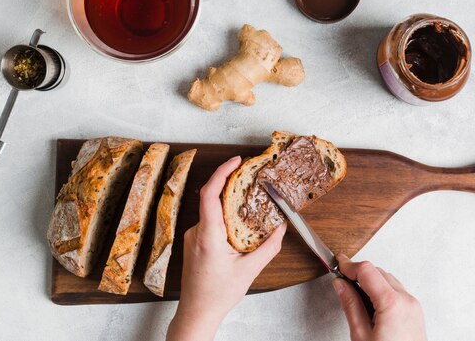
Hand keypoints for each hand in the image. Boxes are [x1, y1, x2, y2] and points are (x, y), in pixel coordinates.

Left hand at [167, 156, 286, 340]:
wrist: (197, 313)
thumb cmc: (217, 295)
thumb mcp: (249, 270)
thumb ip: (268, 247)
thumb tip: (281, 229)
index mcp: (207, 235)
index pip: (210, 194)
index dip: (221, 173)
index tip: (236, 162)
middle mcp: (196, 232)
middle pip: (211, 198)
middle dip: (229, 184)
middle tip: (247, 174)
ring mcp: (193, 237)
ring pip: (211, 211)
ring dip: (228, 204)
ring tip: (248, 201)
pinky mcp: (194, 243)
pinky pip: (210, 222)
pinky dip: (224, 218)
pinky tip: (238, 224)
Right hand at [332, 254, 426, 340]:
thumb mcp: (361, 335)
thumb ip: (350, 305)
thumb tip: (340, 285)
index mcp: (392, 303)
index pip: (367, 270)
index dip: (349, 265)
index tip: (337, 264)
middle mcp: (406, 300)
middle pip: (378, 272)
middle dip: (359, 274)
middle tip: (341, 280)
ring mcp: (413, 306)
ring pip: (388, 280)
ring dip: (371, 282)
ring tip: (354, 294)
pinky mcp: (415, 313)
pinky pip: (397, 292)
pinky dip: (382, 291)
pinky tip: (370, 304)